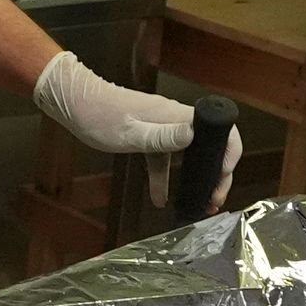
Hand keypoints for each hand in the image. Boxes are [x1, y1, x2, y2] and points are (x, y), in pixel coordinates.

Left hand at [33, 53, 241, 215]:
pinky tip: (160, 199)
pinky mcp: (149, 136)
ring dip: (198, 178)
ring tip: (199, 203)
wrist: (75, 103)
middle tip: (213, 200)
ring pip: (190, 155)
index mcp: (178, 117)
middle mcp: (176, 120)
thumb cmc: (100, 116)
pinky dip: (166, 178)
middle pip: (211, 146)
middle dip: (218, 174)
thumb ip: (162, 137)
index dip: (230, 155)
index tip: (221, 179)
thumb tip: (194, 137)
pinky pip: (165, 159)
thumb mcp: (131, 133)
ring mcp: (164, 127)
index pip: (221, 130)